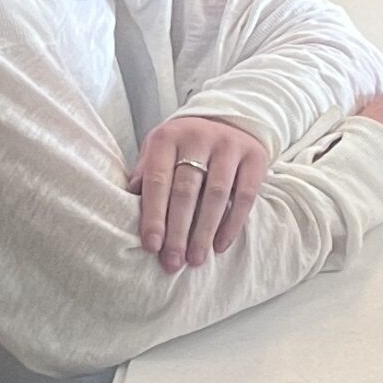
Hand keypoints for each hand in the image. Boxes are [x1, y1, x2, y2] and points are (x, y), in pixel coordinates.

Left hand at [128, 114, 273, 273]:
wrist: (229, 120)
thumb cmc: (185, 147)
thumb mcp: (160, 152)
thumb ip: (145, 175)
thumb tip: (128, 206)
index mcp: (168, 137)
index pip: (158, 180)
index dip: (154, 215)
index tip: (152, 246)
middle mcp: (198, 137)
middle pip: (186, 190)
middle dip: (178, 231)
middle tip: (173, 262)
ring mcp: (229, 145)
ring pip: (216, 195)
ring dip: (204, 231)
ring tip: (196, 259)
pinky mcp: (254, 156)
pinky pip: (244, 196)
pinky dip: (232, 224)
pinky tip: (220, 245)